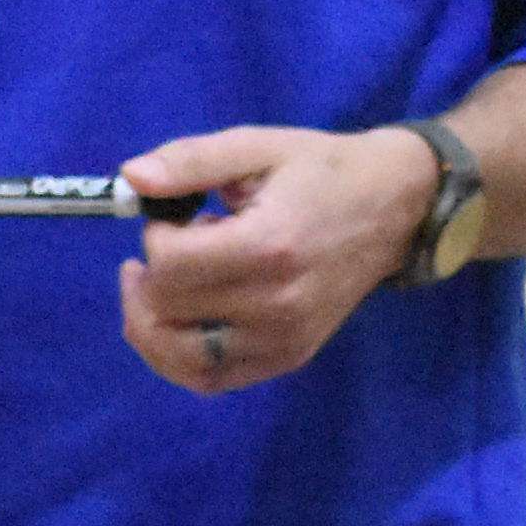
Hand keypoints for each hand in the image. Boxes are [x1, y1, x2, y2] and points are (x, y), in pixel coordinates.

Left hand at [113, 123, 432, 398]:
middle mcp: (278, 303)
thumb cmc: (322, 171)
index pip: (170, 267)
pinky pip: (211, 379)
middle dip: (151, 276)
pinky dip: (177, 358)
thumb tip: (131, 178)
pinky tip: (176, 322)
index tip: (175, 216)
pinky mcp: (289, 356)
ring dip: (149, 326)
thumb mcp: (256, 146)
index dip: (154, 238)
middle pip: (168, 312)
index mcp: (269, 245)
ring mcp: (285, 338)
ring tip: (152, 290)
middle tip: (173, 246)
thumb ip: (190, 160)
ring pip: (180, 359)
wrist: (394, 207)